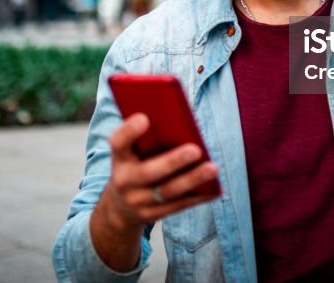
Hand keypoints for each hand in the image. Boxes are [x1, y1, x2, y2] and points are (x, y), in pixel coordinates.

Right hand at [89, 113, 219, 270]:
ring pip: (167, 192)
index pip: (118, 142)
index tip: (144, 118)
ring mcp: (138, 202)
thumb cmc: (133, 167)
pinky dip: (199, 197)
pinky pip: (179, 206)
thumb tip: (179, 122)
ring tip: (212, 169)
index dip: (129, 131)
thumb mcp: (130, 153)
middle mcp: (125, 181)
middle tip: (195, 150)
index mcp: (119, 158)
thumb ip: (146, 139)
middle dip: (173, 161)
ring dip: (192, 180)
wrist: (119, 208)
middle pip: (148, 173)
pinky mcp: (152, 215)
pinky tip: (215, 188)